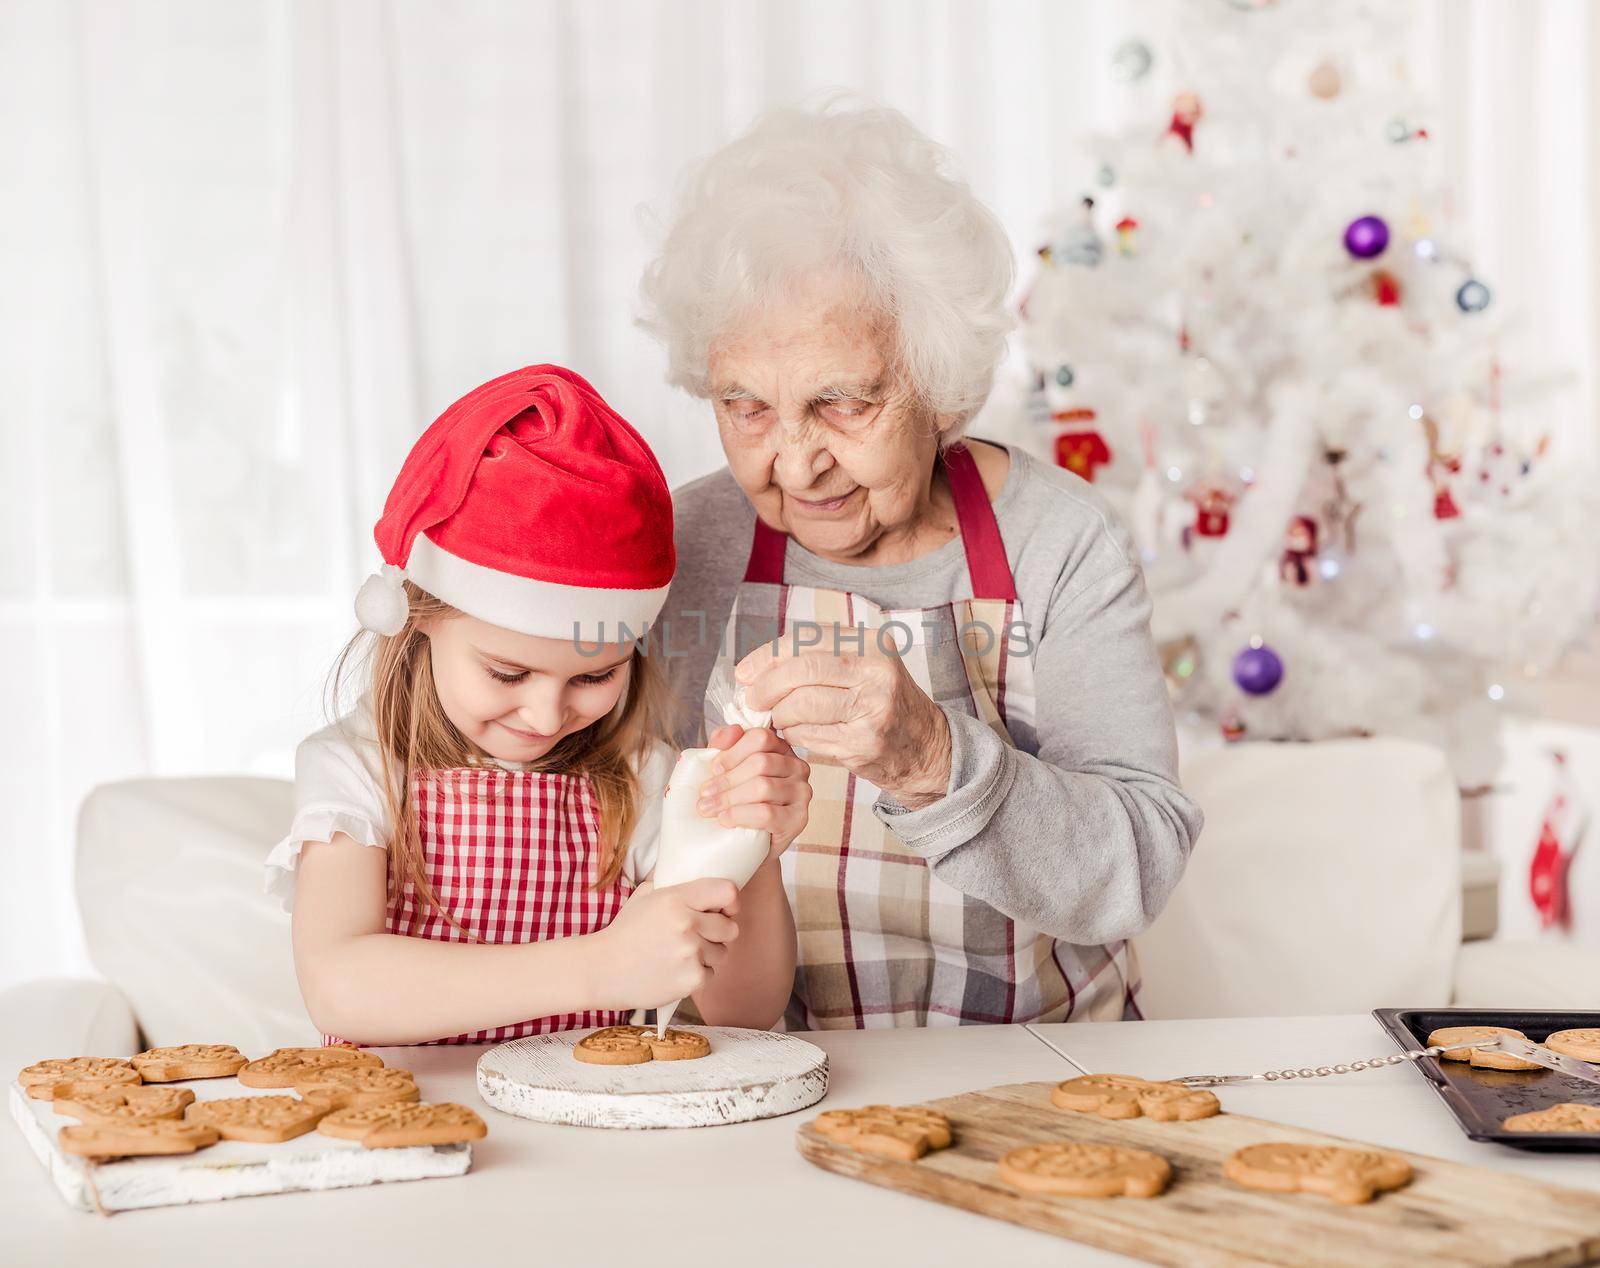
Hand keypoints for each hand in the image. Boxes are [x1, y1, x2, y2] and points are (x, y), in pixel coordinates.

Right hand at [592, 877, 739, 1009]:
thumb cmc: (625, 932)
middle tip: (699, 935)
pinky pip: (711, 973)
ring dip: (708, 954)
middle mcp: (687, 924)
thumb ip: (674, 884)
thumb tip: (696, 869)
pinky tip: (675, 970)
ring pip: (722, 952)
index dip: (730, 902)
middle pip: (731, 927)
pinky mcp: (691, 979)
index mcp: (676, 899)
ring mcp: (690, 953)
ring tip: (681, 954)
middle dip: (719, 932)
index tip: (724, 909)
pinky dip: (697, 974)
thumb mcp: (645, 896)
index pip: (727, 892)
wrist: (602, 970)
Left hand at [699, 725, 812, 857]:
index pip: (761, 737)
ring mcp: (802, 793)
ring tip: (708, 809)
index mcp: (780, 748)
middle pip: (761, 762)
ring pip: (763, 787)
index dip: (733, 751)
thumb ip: (725, 744)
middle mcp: (797, 767)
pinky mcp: (798, 819)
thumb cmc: (736, 801)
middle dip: (727, 779)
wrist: (746, 845)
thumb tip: (730, 730)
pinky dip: (740, 815)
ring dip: (729, 798)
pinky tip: (724, 820)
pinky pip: (766, 813)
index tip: (713, 768)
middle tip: (704, 794)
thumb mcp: (727, 769)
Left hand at [735, 642, 951, 809]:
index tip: (745, 673)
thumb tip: (752, 668)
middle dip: (766, 686)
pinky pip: (809, 735)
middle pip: (802, 671)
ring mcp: (872, 708)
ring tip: (776, 719)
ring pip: (801, 705)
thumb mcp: (861, 666)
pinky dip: (792, 735)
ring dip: (778, 715)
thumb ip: (815, 659)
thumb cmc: (882, 703)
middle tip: (752, 701)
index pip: (806, 640)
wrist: (925, 746)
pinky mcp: (863, 742)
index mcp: (872, 644)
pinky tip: (794, 734)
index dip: (767, 656)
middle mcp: (876, 671)